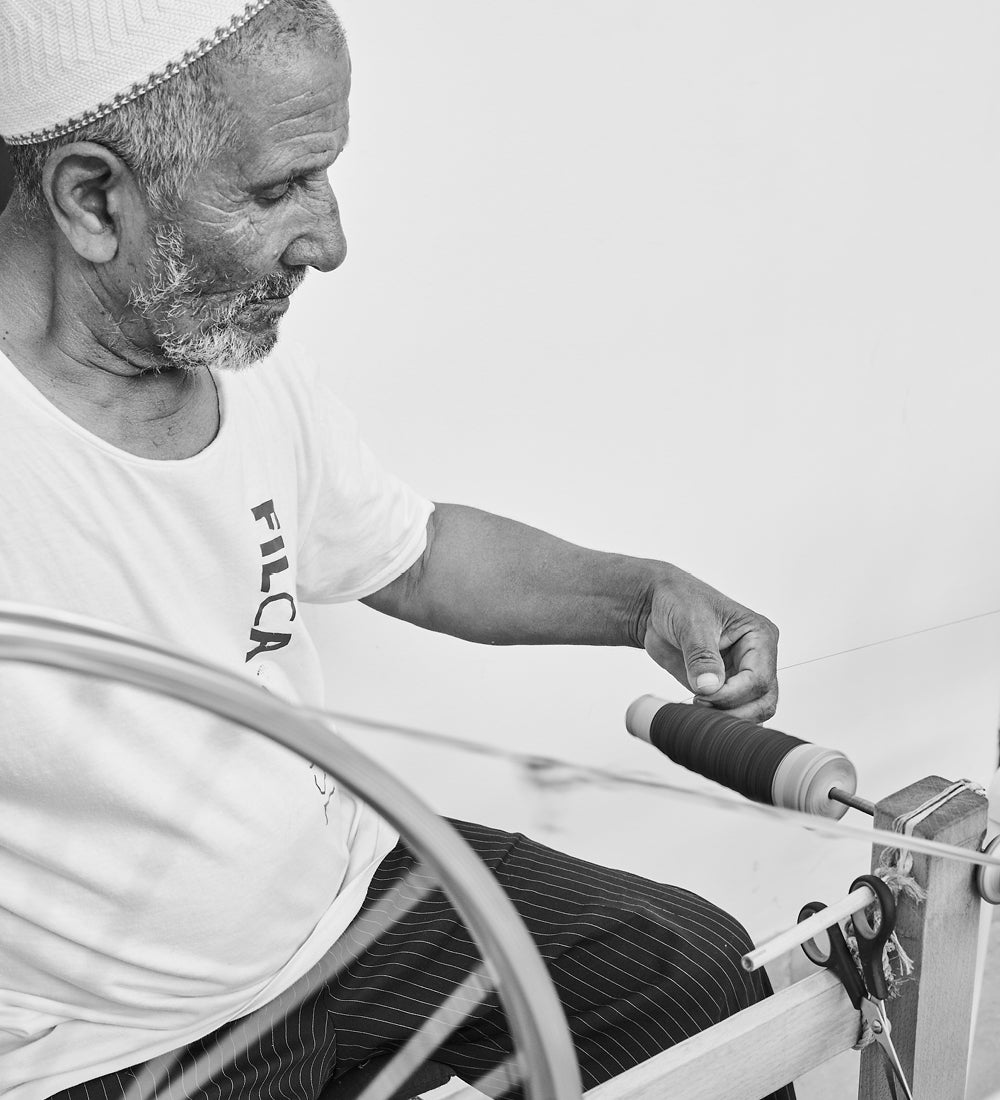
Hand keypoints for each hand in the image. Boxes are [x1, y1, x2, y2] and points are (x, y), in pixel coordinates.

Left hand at [640, 566, 778, 721]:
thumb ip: (701, 656)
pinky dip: (716, 718)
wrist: (657, 605)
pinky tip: (694, 711)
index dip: (731, 694)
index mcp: (760, 636)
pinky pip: (730, 713)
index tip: (701, 693)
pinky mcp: (724, 687)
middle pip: (763, 702)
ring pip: (752, 712)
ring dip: (726, 717)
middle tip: (699, 705)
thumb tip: (709, 687)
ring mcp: (741, 674)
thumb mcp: (691, 623)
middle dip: (733, 711)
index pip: (759, 679)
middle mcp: (757, 657)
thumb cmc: (680, 600)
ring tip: (695, 706)